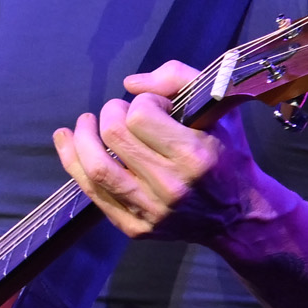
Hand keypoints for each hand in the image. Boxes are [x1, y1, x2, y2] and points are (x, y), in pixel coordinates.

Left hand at [53, 60, 266, 243]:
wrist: (239, 216)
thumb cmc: (228, 155)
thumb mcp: (220, 109)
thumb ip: (179, 79)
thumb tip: (130, 84)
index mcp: (194, 156)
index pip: (142, 115)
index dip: (144, 101)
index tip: (157, 106)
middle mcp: (170, 187)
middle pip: (114, 136)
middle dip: (111, 112)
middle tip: (120, 111)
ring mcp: (150, 211)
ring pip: (96, 168)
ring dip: (81, 138)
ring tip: (84, 123)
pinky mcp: (135, 228)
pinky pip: (93, 194)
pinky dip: (74, 164)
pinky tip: (68, 142)